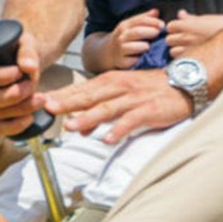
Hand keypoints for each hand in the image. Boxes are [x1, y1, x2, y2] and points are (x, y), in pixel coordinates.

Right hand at [0, 32, 44, 135]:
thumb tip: (28, 67)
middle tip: (31, 84)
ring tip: (41, 98)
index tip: (19, 72)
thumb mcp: (24, 43)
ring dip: (21, 108)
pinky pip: (0, 127)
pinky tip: (30, 117)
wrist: (25, 62)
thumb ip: (28, 51)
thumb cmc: (20, 50)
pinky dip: (15, 126)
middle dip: (12, 95)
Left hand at [39, 67, 192, 144]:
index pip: (80, 89)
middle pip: (89, 96)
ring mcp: (134, 99)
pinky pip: (132, 121)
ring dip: (89, 117)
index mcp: (110, 81)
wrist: (184, 82)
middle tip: (47, 108)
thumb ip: (99, 107)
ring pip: (107, 108)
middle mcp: (119, 87)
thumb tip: (78, 125)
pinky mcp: (149, 110)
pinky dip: (119, 130)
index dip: (60, 95)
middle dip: (67, 102)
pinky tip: (108, 140)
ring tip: (72, 127)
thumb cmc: (150, 89)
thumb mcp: (122, 93)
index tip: (39, 101)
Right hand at [97, 9, 163, 71]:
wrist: (107, 53)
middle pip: (137, 32)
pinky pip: (134, 60)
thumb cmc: (125, 38)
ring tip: (150, 46)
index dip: (153, 22)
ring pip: (134, 46)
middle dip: (150, 32)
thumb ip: (144, 18)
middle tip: (159, 34)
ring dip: (145, 46)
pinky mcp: (122, 62)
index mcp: (125, 25)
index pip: (140, 20)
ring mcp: (121, 49)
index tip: (162, 25)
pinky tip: (146, 56)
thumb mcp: (131, 26)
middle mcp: (122, 36)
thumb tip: (156, 11)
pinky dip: (141, 58)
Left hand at [164, 11, 222, 56]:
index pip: (170, 26)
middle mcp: (186, 38)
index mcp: (188, 25)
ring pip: (172, 52)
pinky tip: (188, 56)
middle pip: (168, 40)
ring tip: (183, 48)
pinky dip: (182, 58)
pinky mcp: (194, 59)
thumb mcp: (206, 18)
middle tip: (179, 38)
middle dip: (173, 39)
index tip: (176, 28)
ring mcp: (190, 50)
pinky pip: (180, 60)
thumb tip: (181, 14)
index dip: (173, 27)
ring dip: (176, 50)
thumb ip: (190, 17)